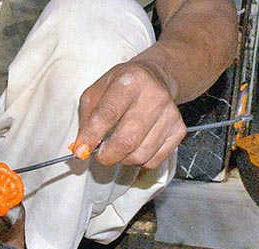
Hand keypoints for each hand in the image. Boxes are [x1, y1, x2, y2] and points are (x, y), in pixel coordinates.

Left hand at [71, 61, 185, 168]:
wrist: (155, 78)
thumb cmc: (120, 87)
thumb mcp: (96, 93)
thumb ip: (86, 120)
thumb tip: (82, 149)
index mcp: (130, 82)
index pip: (107, 115)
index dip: (91, 137)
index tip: (80, 151)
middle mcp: (154, 96)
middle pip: (126, 141)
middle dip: (107, 156)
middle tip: (100, 154)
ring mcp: (170, 114)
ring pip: (140, 155)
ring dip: (122, 159)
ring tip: (118, 147)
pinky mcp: (178, 129)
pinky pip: (153, 160)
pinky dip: (138, 161)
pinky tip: (135, 147)